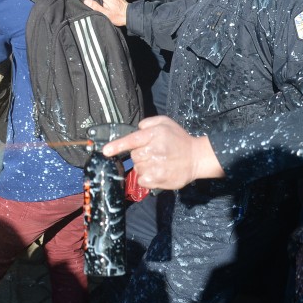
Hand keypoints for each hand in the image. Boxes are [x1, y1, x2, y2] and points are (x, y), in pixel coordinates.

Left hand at [101, 115, 224, 189]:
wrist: (197, 157)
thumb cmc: (179, 139)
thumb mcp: (165, 122)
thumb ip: (148, 123)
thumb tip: (135, 129)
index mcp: (154, 135)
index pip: (132, 140)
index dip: (117, 146)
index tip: (105, 151)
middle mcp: (154, 150)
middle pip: (133, 156)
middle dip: (140, 155)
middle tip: (154, 153)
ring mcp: (156, 166)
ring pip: (137, 168)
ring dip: (144, 166)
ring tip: (158, 162)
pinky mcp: (158, 179)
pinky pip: (142, 180)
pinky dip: (146, 177)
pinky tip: (157, 172)